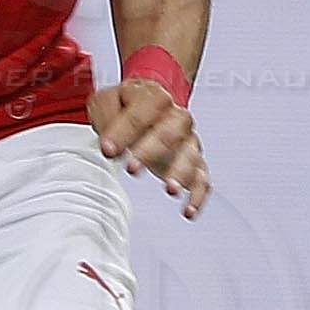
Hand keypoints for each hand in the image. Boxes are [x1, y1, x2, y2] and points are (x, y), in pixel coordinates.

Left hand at [90, 74, 209, 217]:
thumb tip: (110, 143)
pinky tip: (188, 210)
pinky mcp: (194, 162)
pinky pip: (202, 179)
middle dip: (151, 152)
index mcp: (155, 98)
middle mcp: (177, 118)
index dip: (123, 132)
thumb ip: (106, 114)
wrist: (145, 105)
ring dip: (181, 174)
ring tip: (169, 190)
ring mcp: (188, 141)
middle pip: (170, 134)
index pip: (141, 114)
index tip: (107, 150)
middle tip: (131, 169)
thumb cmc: (124, 106)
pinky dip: (198, 195)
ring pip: (190, 156)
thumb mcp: (106, 101)